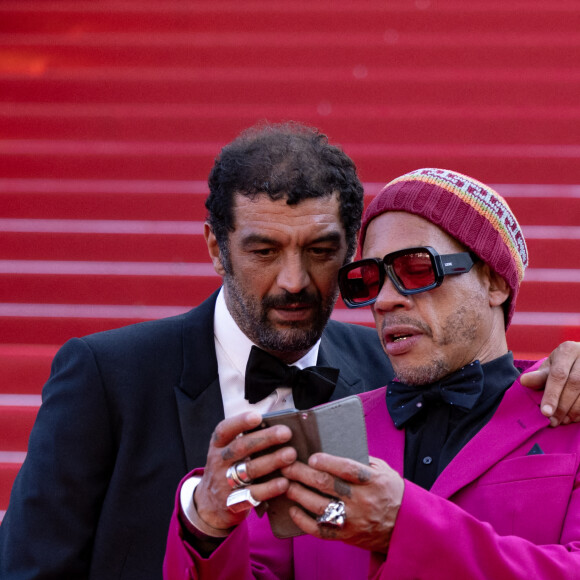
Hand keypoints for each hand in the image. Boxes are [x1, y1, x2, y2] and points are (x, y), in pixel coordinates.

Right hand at [194, 412, 296, 530]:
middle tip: (286, 432)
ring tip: (291, 454)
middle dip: (265, 438)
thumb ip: (245, 440)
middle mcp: (218, 462)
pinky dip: (270, 488)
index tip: (257, 416)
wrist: (209, 504)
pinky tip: (285, 482)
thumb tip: (276, 425)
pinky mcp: (233, 502)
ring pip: (249, 470)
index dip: (240, 422)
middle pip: (241, 447)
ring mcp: (224, 483)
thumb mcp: (228, 453)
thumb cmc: (228, 469)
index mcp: (218, 445)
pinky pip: (253, 494)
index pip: (224, 430)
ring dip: (272, 461)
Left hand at [281, 453, 403, 552]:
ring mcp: (353, 520)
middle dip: (302, 474)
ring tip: (286, 484)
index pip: (347, 469)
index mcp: (372, 481)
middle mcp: (362, 501)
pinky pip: (321, 531)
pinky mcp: (347, 535)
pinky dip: (304, 521)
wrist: (404, 527)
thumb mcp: (383, 470)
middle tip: (286, 465)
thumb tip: (335, 446)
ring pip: (320, 507)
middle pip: (327, 485)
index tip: (312, 457)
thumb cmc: (391, 492)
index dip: (328, 462)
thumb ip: (361, 460)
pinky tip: (293, 510)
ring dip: (299, 494)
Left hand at [520, 341, 579, 425]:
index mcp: (568, 350)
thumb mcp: (550, 367)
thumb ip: (539, 376)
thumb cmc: (563, 365)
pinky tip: (575, 418)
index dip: (552, 395)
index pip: (558, 375)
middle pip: (575, 384)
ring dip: (574, 410)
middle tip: (553, 421)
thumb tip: (523, 381)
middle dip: (563, 406)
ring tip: (563, 421)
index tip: (545, 413)